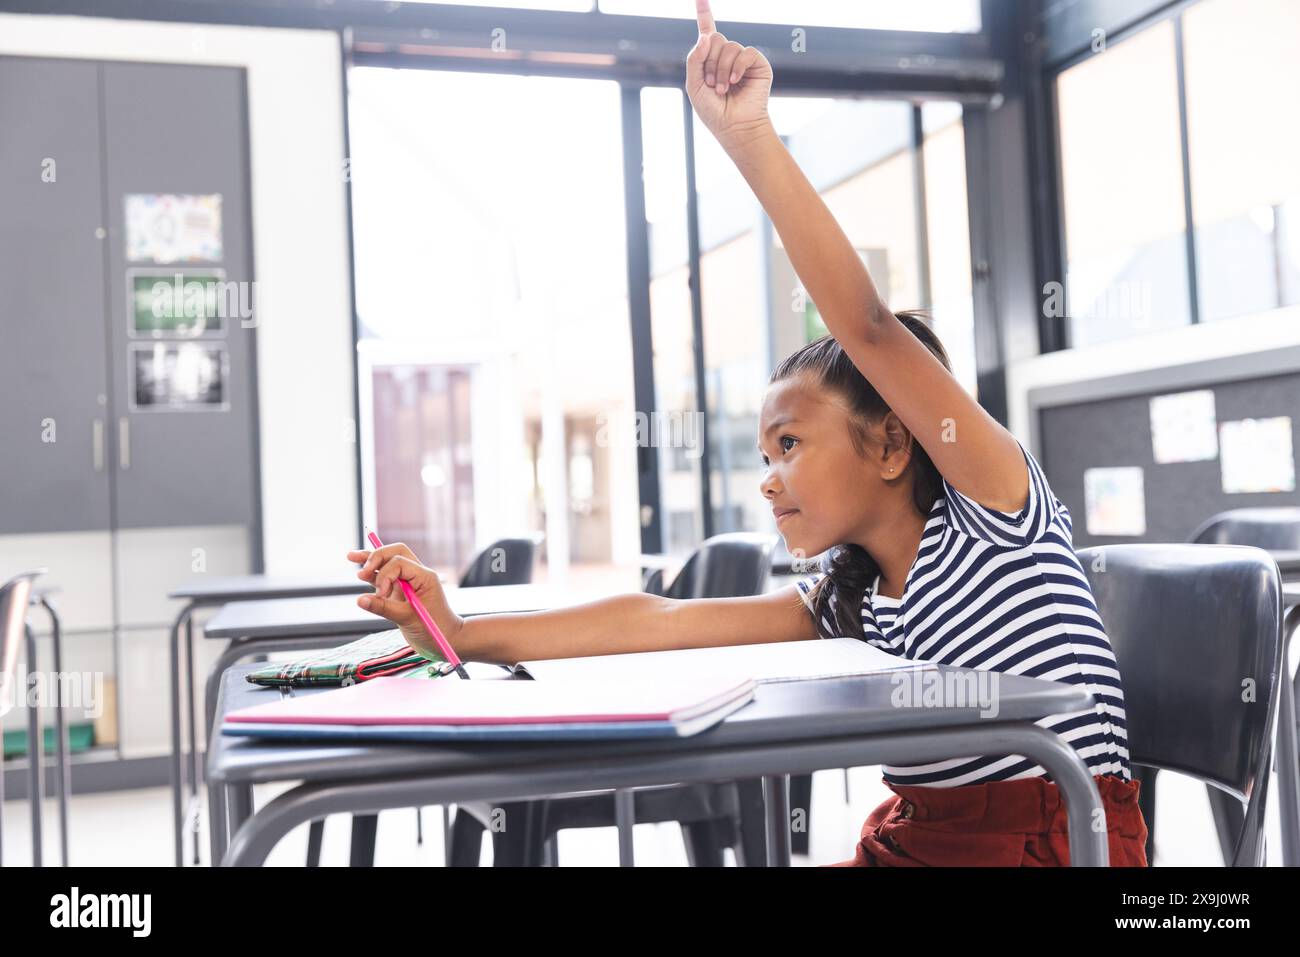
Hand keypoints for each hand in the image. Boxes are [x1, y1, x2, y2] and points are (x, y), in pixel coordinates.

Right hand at [346, 542, 465, 660]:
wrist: (446, 641)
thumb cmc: (434, 630)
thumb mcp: (408, 619)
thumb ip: (384, 608)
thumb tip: (359, 600)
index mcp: (424, 577)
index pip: (399, 562)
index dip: (385, 575)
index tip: (381, 595)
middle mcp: (417, 575)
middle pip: (395, 553)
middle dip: (376, 557)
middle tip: (363, 572)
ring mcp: (408, 582)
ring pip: (388, 562)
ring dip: (371, 560)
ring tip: (351, 557)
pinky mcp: (400, 592)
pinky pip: (385, 577)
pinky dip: (373, 574)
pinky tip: (359, 572)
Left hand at [686, 0, 773, 151]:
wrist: (734, 127)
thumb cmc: (713, 110)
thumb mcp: (694, 84)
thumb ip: (695, 59)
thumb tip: (706, 36)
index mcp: (711, 59)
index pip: (707, 31)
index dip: (704, 13)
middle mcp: (727, 56)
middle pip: (716, 38)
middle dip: (709, 61)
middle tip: (712, 84)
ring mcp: (743, 59)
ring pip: (729, 46)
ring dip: (721, 70)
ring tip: (723, 89)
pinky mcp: (757, 64)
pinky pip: (745, 53)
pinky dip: (737, 68)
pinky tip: (735, 82)